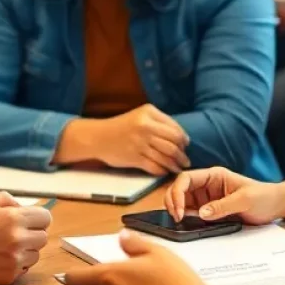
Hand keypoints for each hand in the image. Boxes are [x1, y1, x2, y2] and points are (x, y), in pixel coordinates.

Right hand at [0, 191, 52, 284]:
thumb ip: (6, 199)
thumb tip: (22, 207)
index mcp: (13, 218)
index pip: (45, 217)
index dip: (37, 217)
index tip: (29, 219)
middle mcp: (18, 240)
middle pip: (43, 237)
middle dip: (32, 233)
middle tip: (15, 233)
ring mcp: (14, 261)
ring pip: (36, 255)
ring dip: (26, 250)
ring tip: (4, 246)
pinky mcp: (8, 277)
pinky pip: (23, 269)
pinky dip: (16, 264)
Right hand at [58, 106, 190, 174]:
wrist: (99, 137)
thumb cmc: (122, 126)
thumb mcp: (140, 115)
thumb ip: (159, 122)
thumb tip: (181, 138)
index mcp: (149, 113)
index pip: (175, 129)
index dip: (183, 139)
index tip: (185, 145)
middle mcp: (145, 126)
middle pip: (173, 144)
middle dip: (182, 154)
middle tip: (185, 160)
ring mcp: (140, 143)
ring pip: (166, 157)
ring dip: (175, 164)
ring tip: (178, 168)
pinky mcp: (134, 158)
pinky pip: (155, 167)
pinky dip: (163, 170)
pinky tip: (165, 171)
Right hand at [165, 167, 284, 224]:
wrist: (277, 207)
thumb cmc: (263, 197)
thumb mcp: (245, 200)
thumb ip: (223, 206)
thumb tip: (201, 214)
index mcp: (213, 176)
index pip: (186, 179)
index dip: (177, 193)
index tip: (179, 211)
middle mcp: (206, 186)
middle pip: (180, 190)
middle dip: (174, 203)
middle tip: (177, 220)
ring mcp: (206, 199)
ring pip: (183, 203)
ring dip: (178, 212)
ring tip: (181, 225)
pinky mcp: (210, 211)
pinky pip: (192, 214)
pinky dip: (187, 220)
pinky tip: (187, 227)